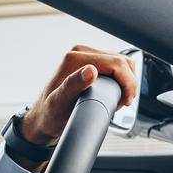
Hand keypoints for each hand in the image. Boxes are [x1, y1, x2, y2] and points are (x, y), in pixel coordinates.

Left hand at [20, 46, 139, 148]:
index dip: (127, 82)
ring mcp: (87, 57)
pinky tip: (115, 94)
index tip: (127, 100)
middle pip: (121, 61)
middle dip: (128, 83)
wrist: (44, 119)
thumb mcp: (59, 102)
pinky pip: (116, 67)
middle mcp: (80, 53)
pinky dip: (122, 80)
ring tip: (118, 100)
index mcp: (74, 58)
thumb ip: (73, 85)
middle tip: (123, 103)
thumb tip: (90, 71)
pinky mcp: (91, 63)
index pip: (115, 63)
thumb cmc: (49, 114)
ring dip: (126, 81)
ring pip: (121, 63)